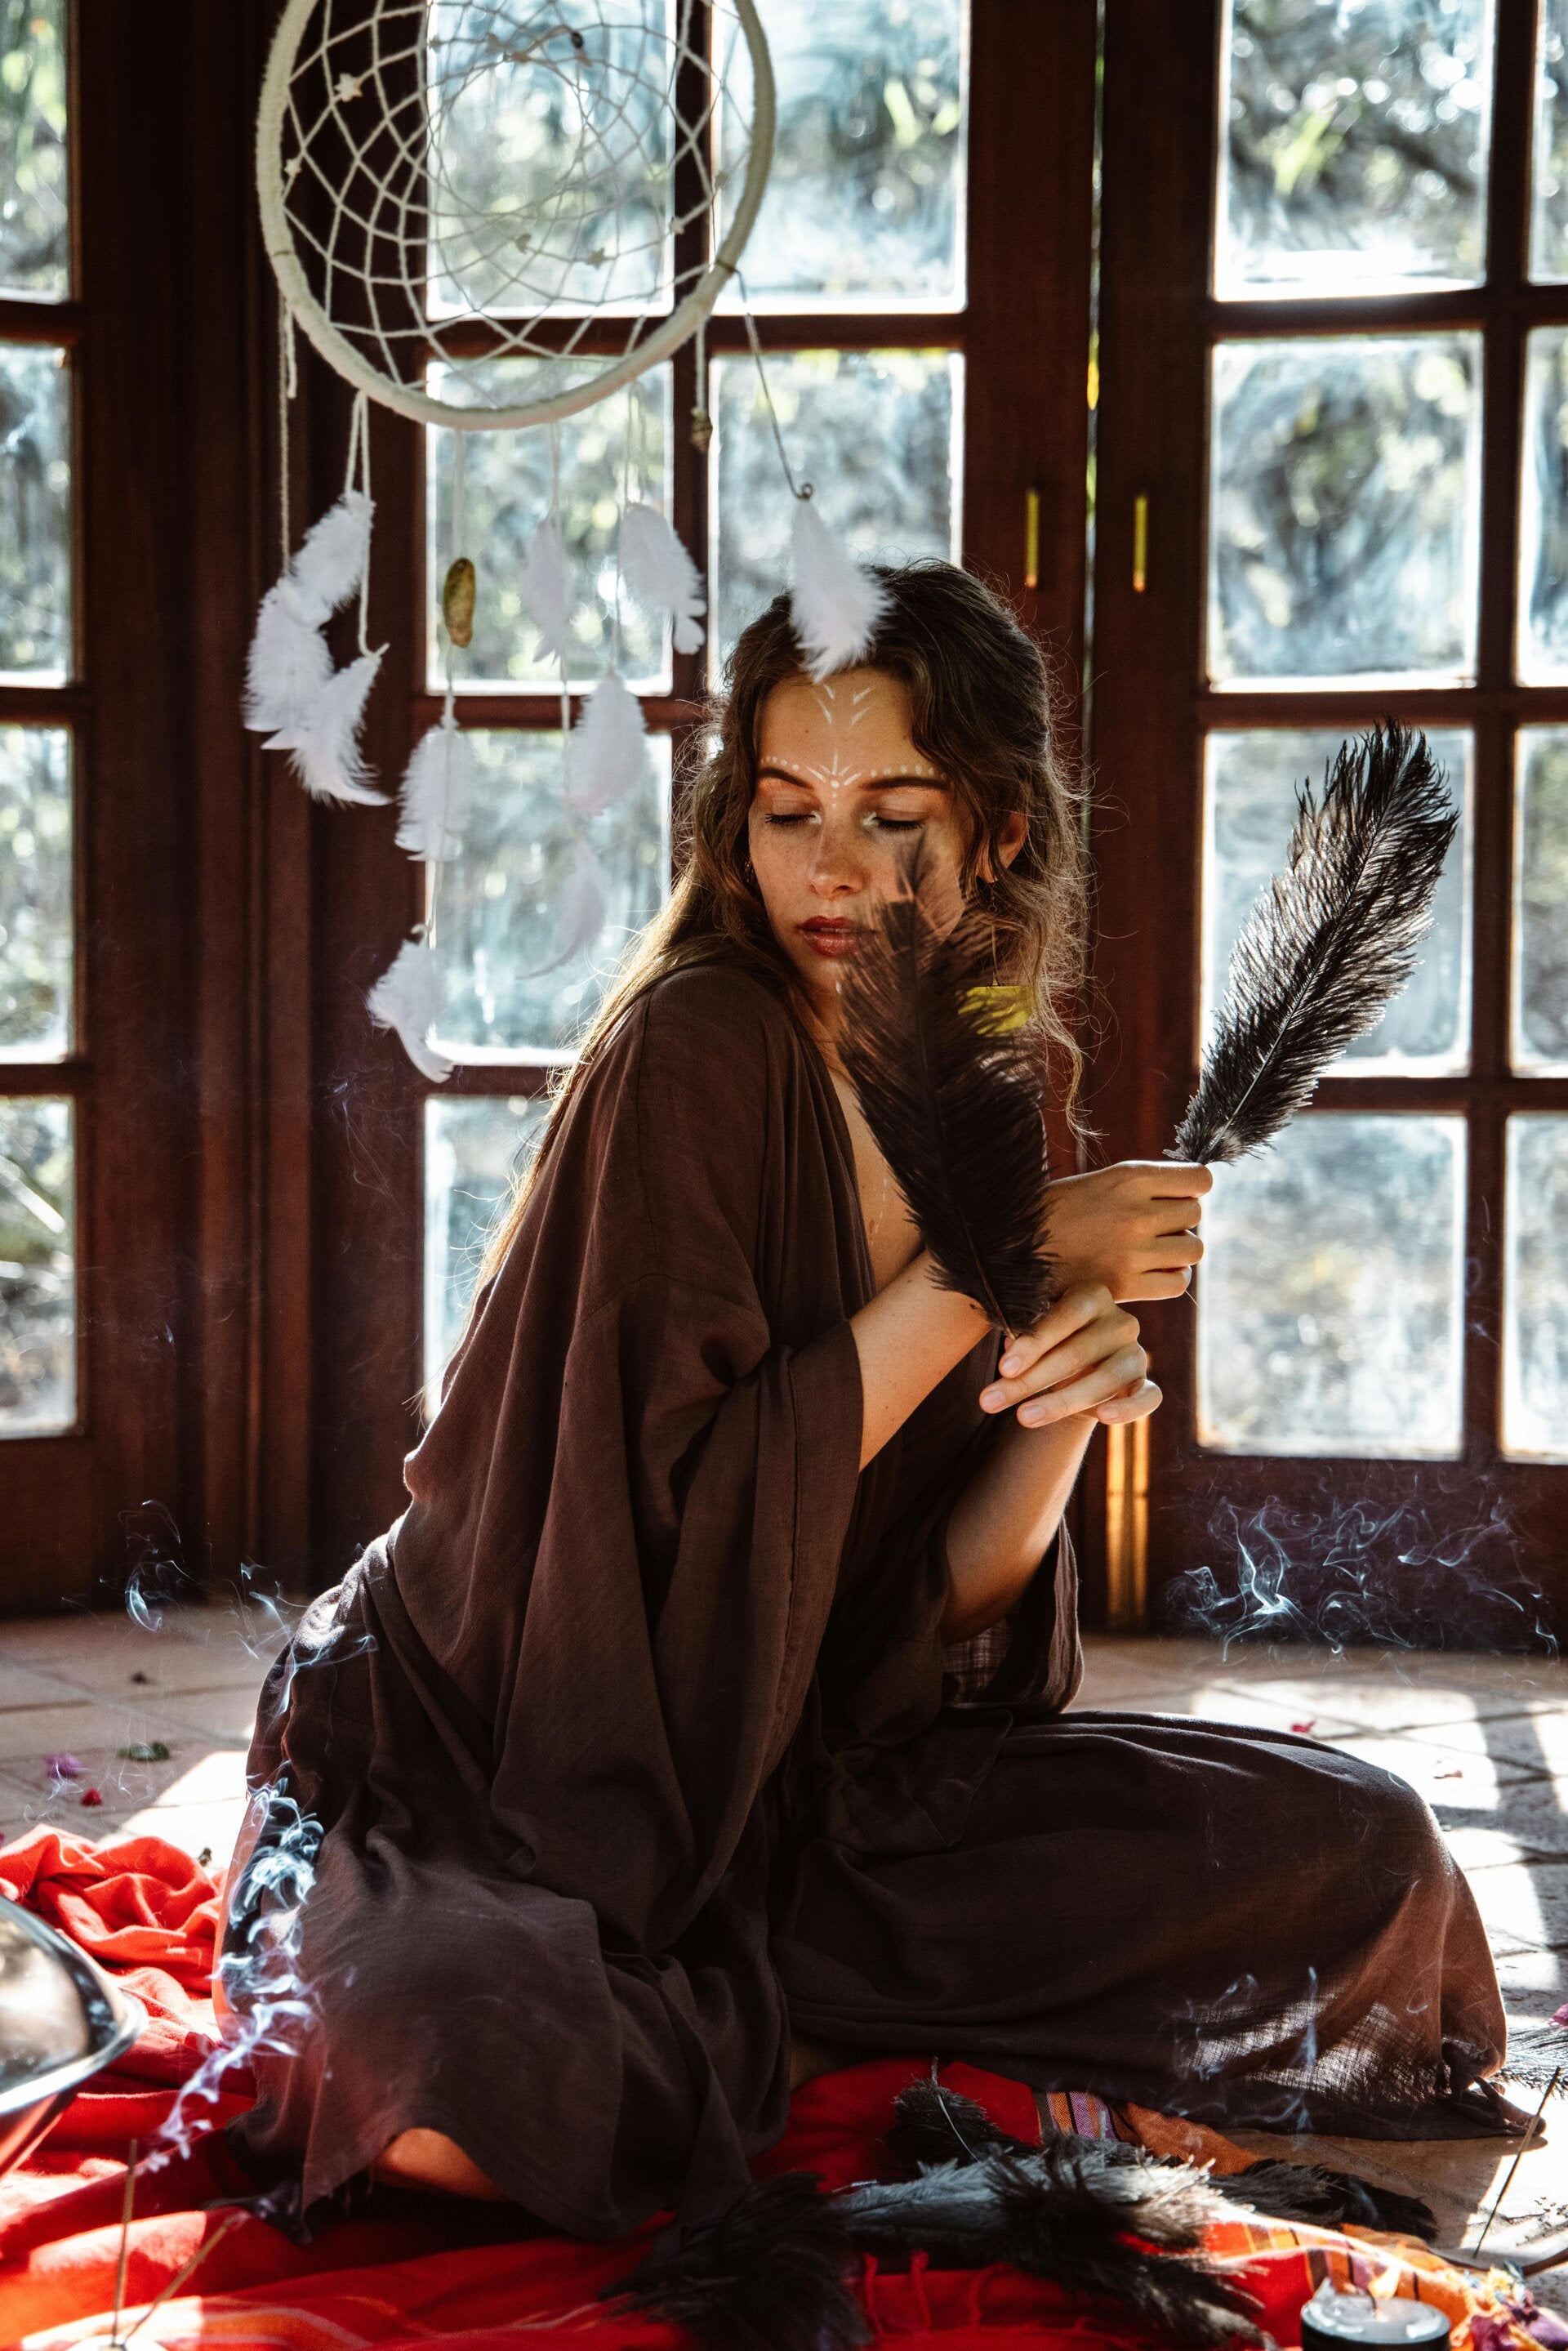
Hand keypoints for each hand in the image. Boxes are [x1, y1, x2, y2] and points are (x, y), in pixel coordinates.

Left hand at [978, 1285, 1160, 1429]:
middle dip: (1030, 1381)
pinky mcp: (1145, 1384)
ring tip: (1023, 1418)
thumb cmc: (1049, 1344)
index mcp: (1092, 1296)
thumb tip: (1011, 1353)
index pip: (1065, 1316)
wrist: (1076, 1372)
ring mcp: (1137, 1353)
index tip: (1003, 1368)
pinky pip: (1147, 1397)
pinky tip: (1103, 1417)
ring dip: (1062, 1402)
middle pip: (1077, 1352)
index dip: (1033, 1343)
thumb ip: (1023, 1337)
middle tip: (991, 1401)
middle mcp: (1120, 1321)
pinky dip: (1129, 1409)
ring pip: (1106, 1379)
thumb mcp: (1033, 1336)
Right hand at [1044, 1160, 1211, 1302]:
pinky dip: (1171, 1277)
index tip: (1174, 1195)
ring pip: (1193, 1248)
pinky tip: (1150, 1272)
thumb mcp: (1100, 1182)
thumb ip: (1144, 1186)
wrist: (1011, 1247)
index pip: (1200, 1179)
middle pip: (1195, 1214)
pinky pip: (1177, 1282)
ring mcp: (1132, 1251)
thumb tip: (1193, 1193)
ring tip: (1152, 1249)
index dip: (1191, 1187)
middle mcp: (1136, 1213)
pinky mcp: (1125, 1286)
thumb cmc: (1056, 1212)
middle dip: (1179, 1219)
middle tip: (1153, 1226)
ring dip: (1178, 1250)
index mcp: (1129, 1177)